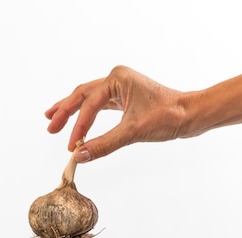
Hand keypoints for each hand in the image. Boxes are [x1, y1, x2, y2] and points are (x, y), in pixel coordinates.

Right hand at [45, 65, 188, 162]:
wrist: (191, 115)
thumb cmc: (169, 116)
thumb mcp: (132, 132)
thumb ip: (103, 144)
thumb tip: (79, 156)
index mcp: (117, 78)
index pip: (89, 105)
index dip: (78, 127)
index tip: (71, 147)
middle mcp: (117, 78)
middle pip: (81, 95)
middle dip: (64, 111)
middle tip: (50, 127)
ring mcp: (120, 87)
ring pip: (88, 99)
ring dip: (72, 110)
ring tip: (53, 119)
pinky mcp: (125, 97)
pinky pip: (99, 105)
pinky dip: (87, 115)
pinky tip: (78, 122)